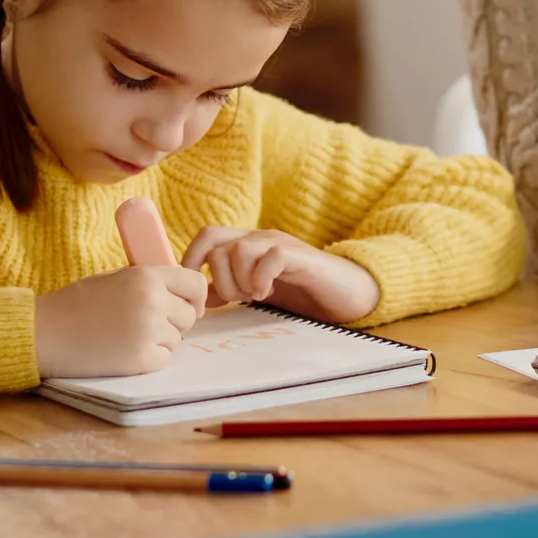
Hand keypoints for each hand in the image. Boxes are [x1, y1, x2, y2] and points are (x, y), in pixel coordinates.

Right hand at [33, 199, 207, 377]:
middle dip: (173, 321)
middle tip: (144, 323)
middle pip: (189, 316)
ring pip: (177, 339)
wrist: (46, 332)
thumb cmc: (77, 303)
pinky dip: (150, 358)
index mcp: (147, 276)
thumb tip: (184, 293)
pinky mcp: (141, 360)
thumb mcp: (115, 277)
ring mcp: (148, 332)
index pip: (195, 284)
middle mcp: (153, 301)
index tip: (188, 305)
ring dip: (159, 340)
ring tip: (126, 335)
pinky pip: (164, 359)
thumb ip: (149, 281)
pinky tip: (124, 350)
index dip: (194, 297)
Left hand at [183, 226, 380, 323]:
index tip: (198, 300)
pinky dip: (261, 278)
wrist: (347, 293)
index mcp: (247, 243)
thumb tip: (201, 298)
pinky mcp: (300, 257)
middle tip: (234, 300)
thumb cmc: (303, 292)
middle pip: (214, 241)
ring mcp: (280, 244)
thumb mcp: (258, 290)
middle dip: (215, 278)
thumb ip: (230, 290)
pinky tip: (266, 294)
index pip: (206, 237)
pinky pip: (271, 257)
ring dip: (238, 281)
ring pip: (238, 249)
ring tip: (254, 297)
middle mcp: (260, 237)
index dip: (190, 263)